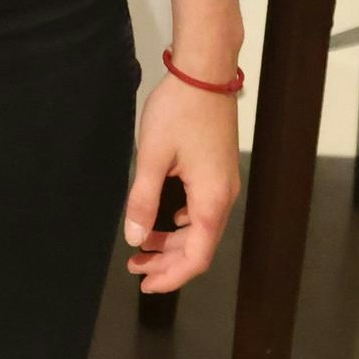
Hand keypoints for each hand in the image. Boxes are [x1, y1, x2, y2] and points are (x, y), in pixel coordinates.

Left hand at [121, 66, 240, 293]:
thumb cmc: (179, 111)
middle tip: (135, 268)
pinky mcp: (218, 170)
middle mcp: (223, 196)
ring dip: (173, 242)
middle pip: (200, 246)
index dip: (172, 277)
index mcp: (211, 199)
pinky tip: (163, 220)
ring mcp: (224, 183)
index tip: (146, 285)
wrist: (204, 72)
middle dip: (167, 263)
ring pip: (201, 228)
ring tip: (141, 247)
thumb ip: (143, 201)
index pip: (197, 257)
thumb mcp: (152, 158)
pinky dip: (181, 223)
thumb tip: (135, 237)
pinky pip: (202, 209)